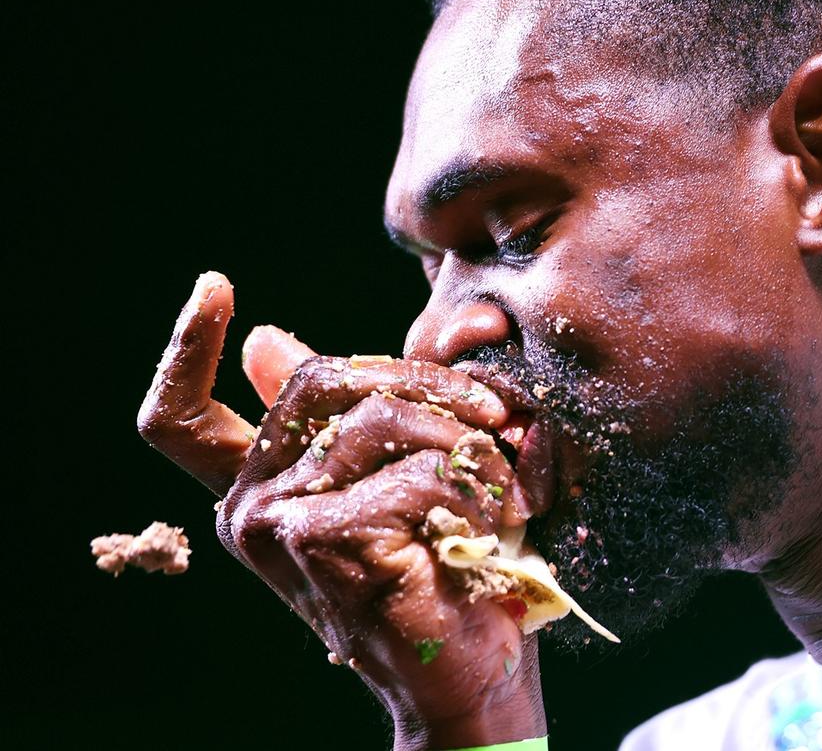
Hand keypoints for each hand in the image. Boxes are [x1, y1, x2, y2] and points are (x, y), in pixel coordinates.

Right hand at [137, 273, 546, 749]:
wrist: (467, 673)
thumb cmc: (448, 568)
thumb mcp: (403, 476)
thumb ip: (353, 413)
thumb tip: (265, 340)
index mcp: (263, 484)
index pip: (182, 414)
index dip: (185, 347)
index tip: (213, 288)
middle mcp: (248, 503)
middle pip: (322, 380)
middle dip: (424, 381)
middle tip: (495, 411)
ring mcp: (272, 523)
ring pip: (374, 418)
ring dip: (462, 439)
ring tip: (501, 480)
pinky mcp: (313, 542)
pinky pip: (406, 472)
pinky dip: (468, 487)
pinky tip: (489, 519)